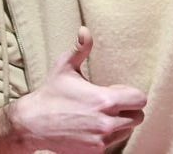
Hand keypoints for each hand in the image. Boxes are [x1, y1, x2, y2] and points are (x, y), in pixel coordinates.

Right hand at [7, 26, 145, 152]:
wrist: (33, 123)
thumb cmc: (51, 92)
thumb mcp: (65, 66)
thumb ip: (80, 48)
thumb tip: (85, 30)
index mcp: (104, 100)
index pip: (140, 100)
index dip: (131, 94)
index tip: (116, 90)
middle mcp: (107, 122)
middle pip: (137, 117)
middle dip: (128, 109)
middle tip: (111, 103)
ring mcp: (101, 140)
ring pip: (126, 131)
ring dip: (119, 123)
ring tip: (100, 114)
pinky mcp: (94, 152)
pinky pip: (112, 143)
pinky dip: (107, 135)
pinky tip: (92, 125)